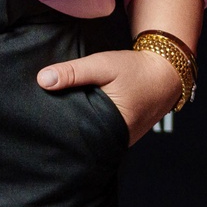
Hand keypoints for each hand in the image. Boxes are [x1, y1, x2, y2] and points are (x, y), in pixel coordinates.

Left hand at [37, 49, 184, 146]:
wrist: (166, 73)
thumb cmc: (135, 69)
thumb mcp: (102, 65)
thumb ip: (73, 72)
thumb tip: (42, 80)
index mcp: (113, 128)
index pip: (76, 135)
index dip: (58, 127)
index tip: (40, 120)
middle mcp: (118, 140)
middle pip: (83, 139)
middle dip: (65, 130)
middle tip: (42, 121)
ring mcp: (122, 141)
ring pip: (92, 139)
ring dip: (78, 128)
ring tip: (56, 119)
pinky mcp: (123, 136)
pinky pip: (101, 135)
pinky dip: (90, 127)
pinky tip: (77, 117)